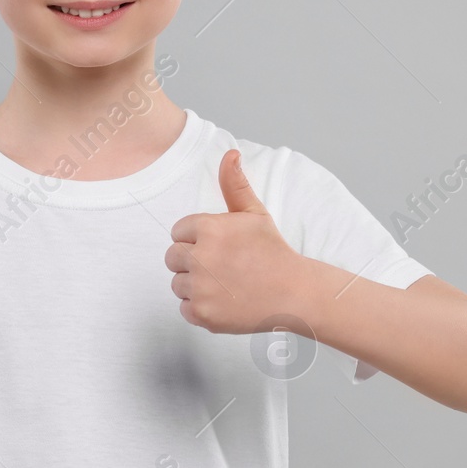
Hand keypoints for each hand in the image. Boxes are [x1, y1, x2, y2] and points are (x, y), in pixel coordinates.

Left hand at [165, 149, 321, 334]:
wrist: (294, 294)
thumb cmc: (273, 252)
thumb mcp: (255, 213)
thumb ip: (235, 185)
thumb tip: (230, 154)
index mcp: (208, 228)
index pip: (178, 232)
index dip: (197, 239)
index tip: (219, 248)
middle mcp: (200, 257)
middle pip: (172, 257)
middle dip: (192, 261)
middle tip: (222, 267)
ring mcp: (200, 288)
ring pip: (177, 284)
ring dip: (195, 285)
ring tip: (225, 284)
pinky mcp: (202, 314)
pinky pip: (184, 308)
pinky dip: (200, 308)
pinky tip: (224, 301)